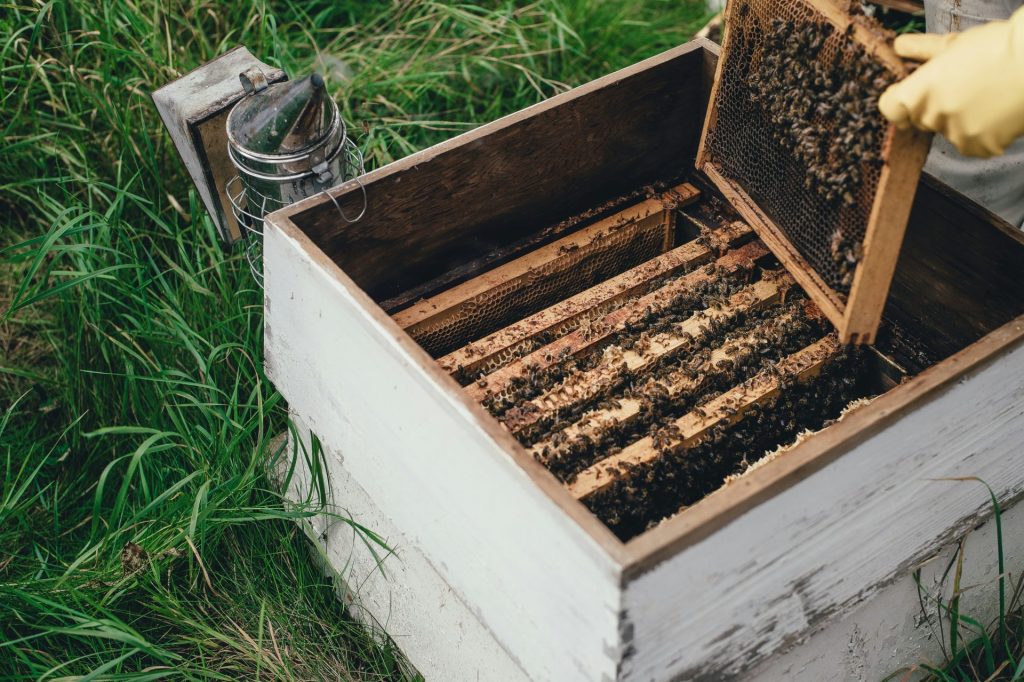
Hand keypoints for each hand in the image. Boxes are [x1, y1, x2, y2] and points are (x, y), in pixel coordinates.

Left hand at [878, 8, 1023, 157]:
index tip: (909, 94)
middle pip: (922, 119)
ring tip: (987, 98)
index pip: (891, 108)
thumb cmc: (998, 48)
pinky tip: (997, 114)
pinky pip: (973, 144)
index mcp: (918, 92)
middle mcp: (932, 117)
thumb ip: (923, 51)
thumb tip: (900, 45)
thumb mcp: (955, 45)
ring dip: (962, 120)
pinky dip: (983, 133)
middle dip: (936, 107)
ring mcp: (955, 134)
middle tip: (963, 90)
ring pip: (949, 131)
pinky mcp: (979, 146)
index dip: (898, 101)